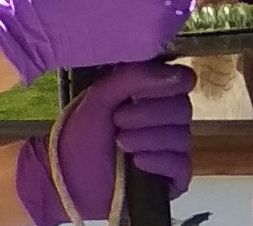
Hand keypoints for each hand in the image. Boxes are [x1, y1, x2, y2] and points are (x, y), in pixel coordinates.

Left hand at [17, 62, 194, 225]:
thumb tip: (175, 74)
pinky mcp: (173, 179)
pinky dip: (159, 161)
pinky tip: (137, 163)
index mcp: (156, 92)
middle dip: (148, 114)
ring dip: (148, 138)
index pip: (184, 80)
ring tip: (120, 142)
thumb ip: (134, 76)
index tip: (140, 92)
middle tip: (118, 120)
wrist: (67, 179)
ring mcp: (172, 149)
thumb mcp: (102, 95)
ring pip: (182, 136)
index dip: (168, 84)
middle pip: (183, 108)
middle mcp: (169, 119)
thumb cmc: (84, 133)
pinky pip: (182, 165)